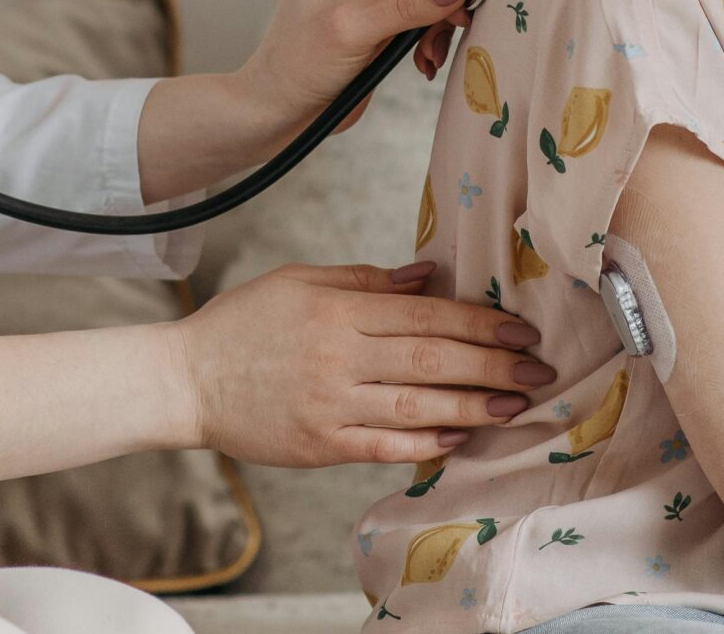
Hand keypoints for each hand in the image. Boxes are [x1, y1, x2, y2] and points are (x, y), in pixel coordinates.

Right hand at [166, 261, 550, 467]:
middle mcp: (338, 357)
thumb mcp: (299, 281)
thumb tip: (428, 276)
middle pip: (430, 360)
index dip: (478, 321)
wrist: (186, 379)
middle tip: (536, 369)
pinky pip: (384, 447)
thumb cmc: (243, 323)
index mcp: (336, 310)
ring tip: (515, 404)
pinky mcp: (320, 446)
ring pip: (416, 408)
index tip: (519, 328)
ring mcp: (330, 405)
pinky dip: (426, 446)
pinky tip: (460, 438)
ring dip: (472, 406)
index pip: (424, 314)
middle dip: (491, 365)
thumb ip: (366, 280)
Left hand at [239, 0, 488, 136]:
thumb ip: (408, 4)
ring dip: (439, 18)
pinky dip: (432, 33)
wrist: (284, 109)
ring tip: (433, 50)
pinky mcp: (384, 11)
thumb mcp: (354, 28)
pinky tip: (425, 60)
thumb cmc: (299, 62)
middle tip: (464, 15)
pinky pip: (426, 9)